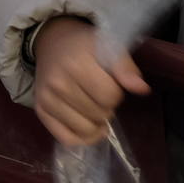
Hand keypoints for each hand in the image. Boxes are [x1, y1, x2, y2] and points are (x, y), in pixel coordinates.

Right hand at [32, 17, 149, 146]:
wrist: (53, 43)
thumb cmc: (83, 45)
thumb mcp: (108, 46)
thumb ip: (126, 67)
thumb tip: (143, 90)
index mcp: (76, 64)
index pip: (109, 96)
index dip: (117, 93)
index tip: (111, 83)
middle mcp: (58, 84)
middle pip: (98, 114)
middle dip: (107, 107)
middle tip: (100, 93)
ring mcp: (46, 100)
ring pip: (85, 131)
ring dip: (96, 124)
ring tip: (94, 107)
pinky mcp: (40, 112)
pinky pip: (67, 139)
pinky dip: (83, 138)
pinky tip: (89, 126)